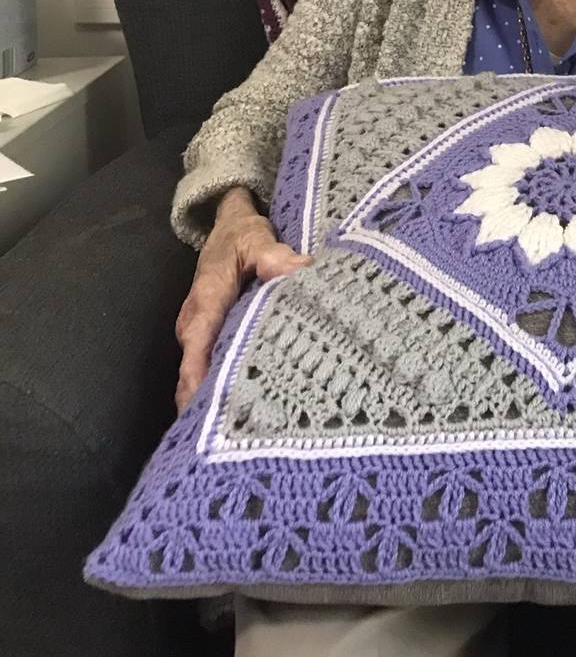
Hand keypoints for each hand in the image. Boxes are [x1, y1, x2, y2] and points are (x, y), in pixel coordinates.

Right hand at [174, 187, 310, 413]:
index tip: (209, 415)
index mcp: (205, 301)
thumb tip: (301, 271)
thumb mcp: (258, 239)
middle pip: (194, 371)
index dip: (199, 384)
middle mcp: (194, 322)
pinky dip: (216, 383)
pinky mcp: (207, 333)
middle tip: (234, 434)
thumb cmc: (241, 233)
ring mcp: (198, 329)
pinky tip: (238, 405)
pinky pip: (207, 364)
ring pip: (199, 371)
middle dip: (207, 402)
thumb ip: (275, 257)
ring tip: (237, 431)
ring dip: (211, 396)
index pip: (196, 350)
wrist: (226, 222)